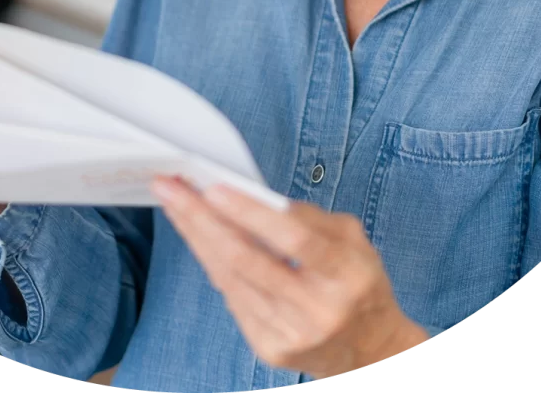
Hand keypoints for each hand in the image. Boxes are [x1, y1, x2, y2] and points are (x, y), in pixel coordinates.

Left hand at [151, 176, 427, 378]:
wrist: (370, 352)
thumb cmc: (358, 282)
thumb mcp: (353, 239)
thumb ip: (309, 217)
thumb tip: (255, 198)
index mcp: (346, 274)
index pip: (293, 239)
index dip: (251, 213)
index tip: (213, 188)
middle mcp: (317, 309)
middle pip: (248, 259)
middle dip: (202, 219)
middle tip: (170, 187)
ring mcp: (290, 334)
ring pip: (230, 278)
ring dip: (196, 237)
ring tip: (174, 203)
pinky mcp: (269, 350)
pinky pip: (231, 297)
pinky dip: (211, 261)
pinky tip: (195, 234)